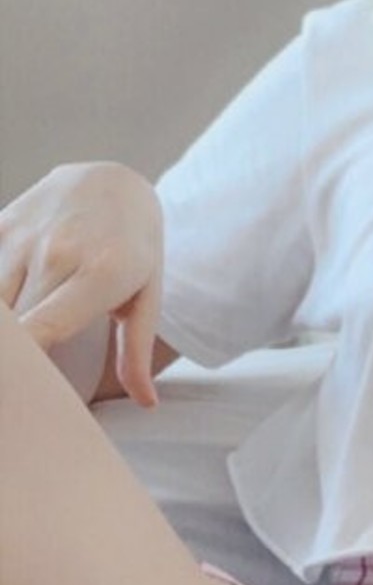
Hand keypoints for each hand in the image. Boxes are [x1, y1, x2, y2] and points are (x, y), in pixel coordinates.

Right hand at [0, 162, 164, 406]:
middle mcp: (57, 253)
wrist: (113, 182)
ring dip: (8, 331)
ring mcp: (24, 236)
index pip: (43, 329)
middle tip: (28, 380)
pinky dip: (2, 297)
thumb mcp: (147, 296)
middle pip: (14, 326)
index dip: (25, 363)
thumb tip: (145, 402)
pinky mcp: (2, 224)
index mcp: (99, 275)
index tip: (22, 391)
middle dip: (17, 358)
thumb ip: (136, 352)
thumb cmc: (134, 248)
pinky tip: (16, 311)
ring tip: (25, 348)